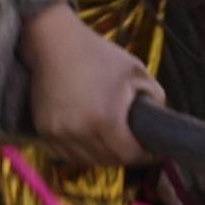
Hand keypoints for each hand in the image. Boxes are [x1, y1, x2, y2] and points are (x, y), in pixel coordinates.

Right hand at [19, 2, 162, 166]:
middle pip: (109, 160)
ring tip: (114, 141)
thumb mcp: (136, 71)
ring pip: (87, 161)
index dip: (146, 156)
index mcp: (105, 119)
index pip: (129, 155)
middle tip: (136, 145)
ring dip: (103, 155)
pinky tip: (91, 138)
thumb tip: (161, 123)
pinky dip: (82, 151)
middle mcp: (79, 132)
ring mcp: (58, 133)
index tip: (154, 151)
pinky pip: (67, 154)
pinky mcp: (44, 131)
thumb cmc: (98, 55)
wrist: (54, 43)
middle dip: (126, 156)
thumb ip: (156, 98)